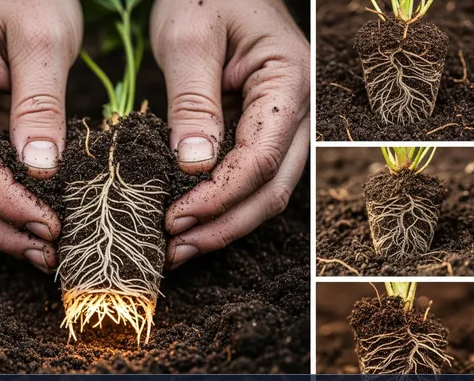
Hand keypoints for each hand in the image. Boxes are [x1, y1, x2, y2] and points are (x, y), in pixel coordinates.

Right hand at [0, 0, 81, 272]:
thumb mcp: (44, 38)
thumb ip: (40, 104)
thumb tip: (41, 172)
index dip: (3, 199)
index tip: (46, 224)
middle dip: (0, 224)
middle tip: (46, 252)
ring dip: (0, 221)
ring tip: (43, 247)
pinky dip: (3, 199)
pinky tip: (33, 219)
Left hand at [150, 0, 309, 268]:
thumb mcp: (189, 38)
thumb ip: (193, 102)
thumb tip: (194, 168)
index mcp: (288, 81)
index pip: (260, 158)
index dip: (219, 198)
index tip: (175, 220)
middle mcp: (298, 109)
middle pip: (271, 188)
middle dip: (223, 225)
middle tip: (174, 250)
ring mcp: (284, 123)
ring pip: (265, 191)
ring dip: (223, 224)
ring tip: (178, 248)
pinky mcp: (262, 130)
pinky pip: (249, 177)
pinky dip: (221, 204)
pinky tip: (189, 220)